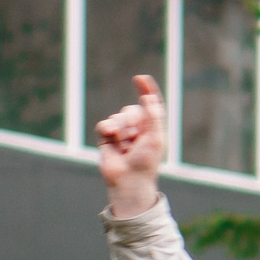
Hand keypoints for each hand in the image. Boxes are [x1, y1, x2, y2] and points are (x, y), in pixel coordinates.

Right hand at [95, 74, 168, 217]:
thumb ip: (154, 115)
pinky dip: (107, 128)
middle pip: (131, 110)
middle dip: (130, 118)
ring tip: (122, 142)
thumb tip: (148, 97)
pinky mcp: (107, 139)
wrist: (128, 181)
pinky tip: (110, 134)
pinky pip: (104, 124)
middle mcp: (137, 129)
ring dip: (120, 127)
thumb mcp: (156, 137)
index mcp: (152, 128)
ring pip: (117, 117)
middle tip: (132, 133)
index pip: (151, 104)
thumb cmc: (146, 162)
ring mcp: (121, 134)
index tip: (140, 79)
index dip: (147, 90)